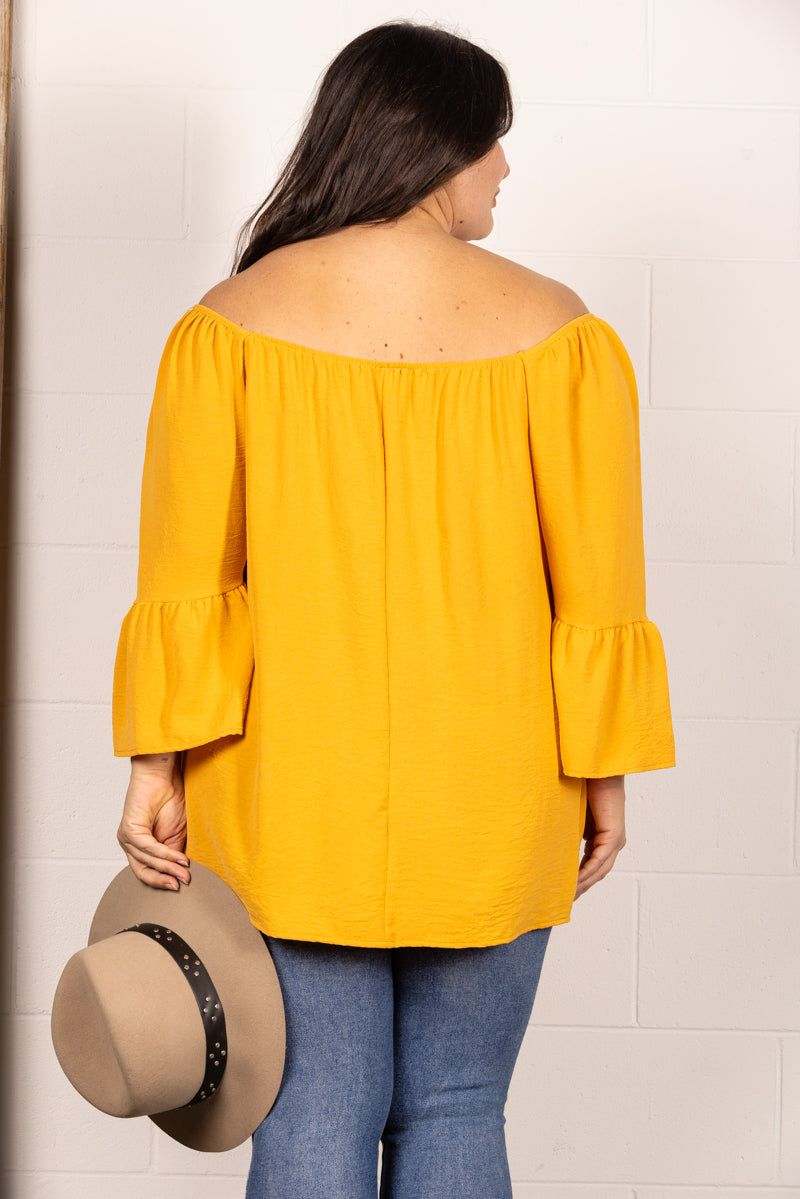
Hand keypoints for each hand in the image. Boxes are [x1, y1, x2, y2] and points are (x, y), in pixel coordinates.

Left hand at [117, 753, 190, 890]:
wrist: (162, 775)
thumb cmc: (170, 798)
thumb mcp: (176, 834)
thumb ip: (173, 853)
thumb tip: (179, 874)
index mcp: (139, 846)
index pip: (147, 872)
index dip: (163, 881)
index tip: (181, 886)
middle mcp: (129, 844)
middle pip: (142, 871)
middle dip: (163, 880)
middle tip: (182, 884)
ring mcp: (126, 838)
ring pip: (147, 861)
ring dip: (168, 868)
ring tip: (185, 872)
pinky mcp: (129, 830)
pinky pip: (148, 848)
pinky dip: (165, 855)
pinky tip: (179, 858)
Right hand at [574, 775, 625, 899]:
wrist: (594, 767)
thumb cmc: (582, 782)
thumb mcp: (572, 812)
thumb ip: (569, 828)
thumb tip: (552, 841)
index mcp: (605, 834)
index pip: (593, 863)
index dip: (579, 878)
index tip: (564, 890)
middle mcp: (613, 840)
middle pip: (598, 872)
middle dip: (581, 887)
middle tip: (564, 900)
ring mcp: (615, 838)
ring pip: (599, 870)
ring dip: (583, 884)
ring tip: (566, 896)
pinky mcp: (613, 834)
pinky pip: (598, 860)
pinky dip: (585, 873)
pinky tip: (573, 883)